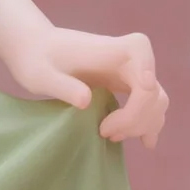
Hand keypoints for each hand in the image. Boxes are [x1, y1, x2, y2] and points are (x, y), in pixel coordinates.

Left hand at [5, 26, 168, 149]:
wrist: (33, 50)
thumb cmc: (35, 59)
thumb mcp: (41, 75)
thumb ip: (63, 86)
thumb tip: (87, 101)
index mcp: (110, 48)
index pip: (141, 50)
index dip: (146, 71)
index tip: (140, 90)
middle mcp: (126, 58)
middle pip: (152, 89)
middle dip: (136, 117)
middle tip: (104, 133)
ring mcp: (128, 73)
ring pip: (156, 100)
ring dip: (141, 124)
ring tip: (111, 137)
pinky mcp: (125, 85)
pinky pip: (148, 105)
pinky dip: (149, 123)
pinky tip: (146, 142)